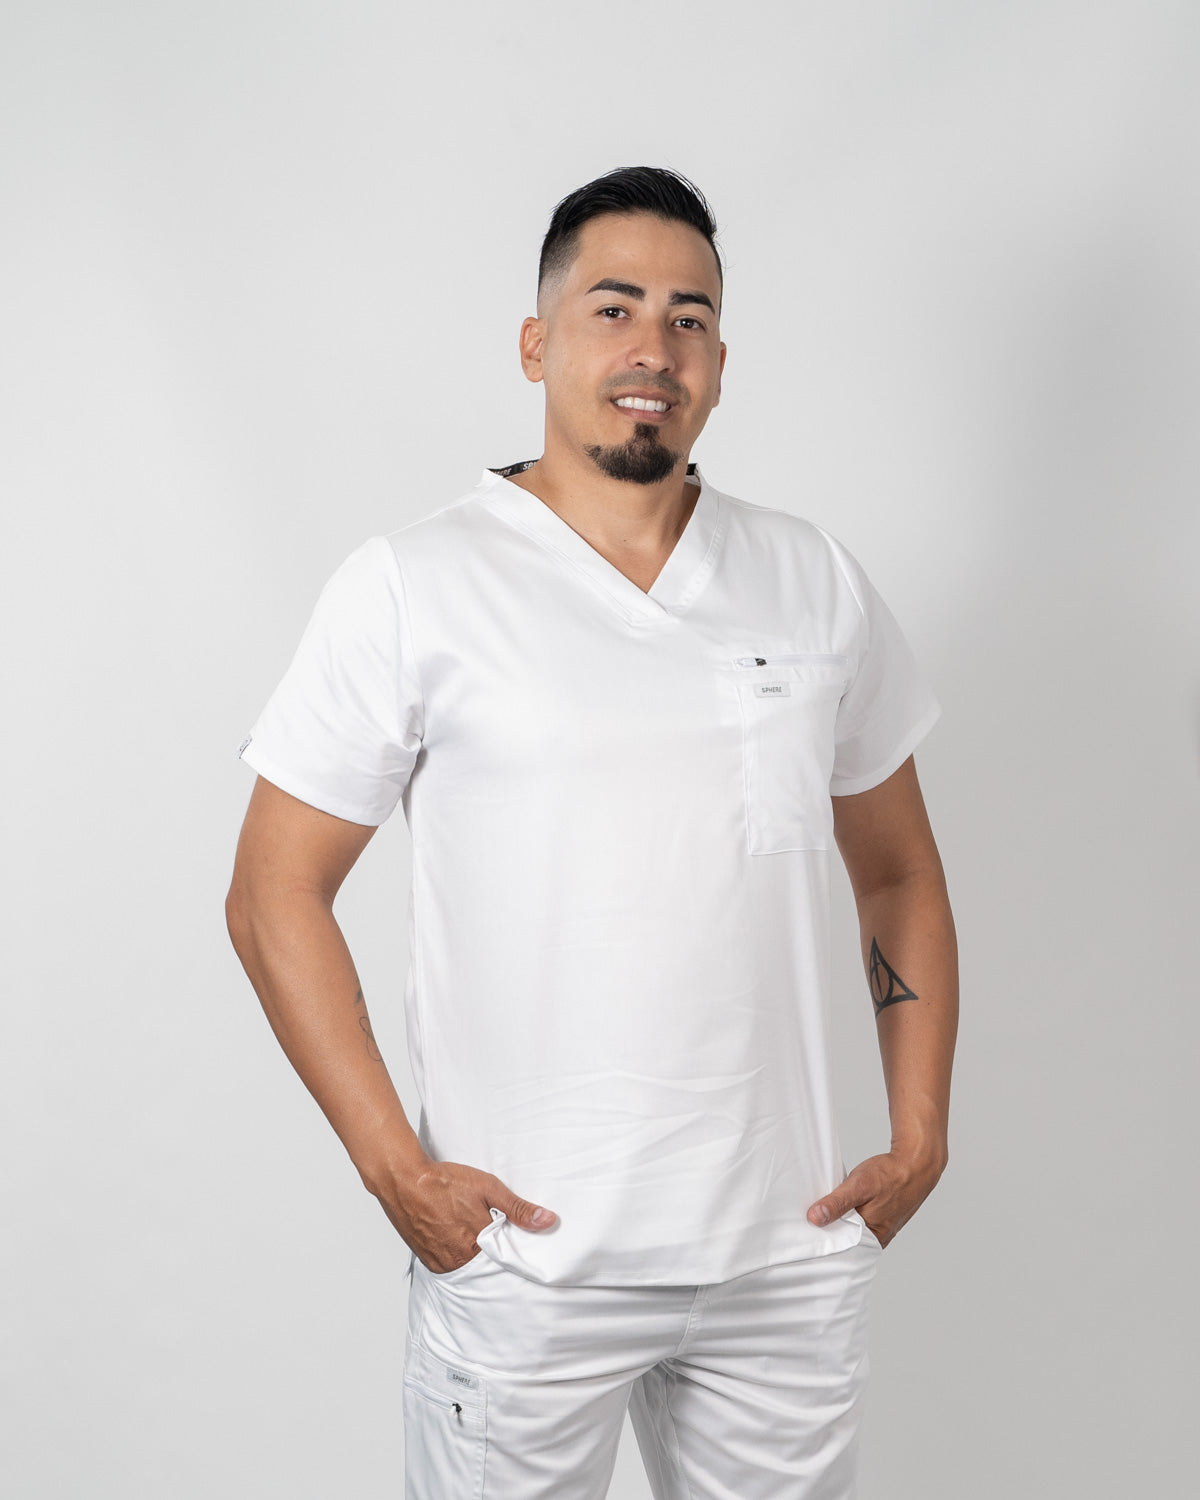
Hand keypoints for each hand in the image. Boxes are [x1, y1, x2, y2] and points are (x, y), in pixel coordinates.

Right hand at [373, 1156, 557, 1274]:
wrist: (403, 1180)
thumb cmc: (444, 1181)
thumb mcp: (488, 1187)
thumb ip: (518, 1208)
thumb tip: (548, 1221)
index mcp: (478, 1243)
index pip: (507, 1262)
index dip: (514, 1256)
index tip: (523, 1252)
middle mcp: (459, 1259)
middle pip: (487, 1269)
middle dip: (496, 1260)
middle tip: (500, 1247)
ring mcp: (441, 1262)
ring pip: (468, 1270)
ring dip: (477, 1261)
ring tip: (479, 1244)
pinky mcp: (427, 1261)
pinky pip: (450, 1269)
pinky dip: (459, 1261)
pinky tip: (461, 1245)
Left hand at [806, 1147, 945, 1249]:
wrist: (916, 1163)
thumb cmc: (890, 1175)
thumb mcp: (858, 1186)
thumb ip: (837, 1203)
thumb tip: (814, 1218)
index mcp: (873, 1237)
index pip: (842, 1248)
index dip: (824, 1239)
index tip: (807, 1232)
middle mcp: (879, 1237)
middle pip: (848, 1240)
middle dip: (831, 1230)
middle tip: (812, 1219)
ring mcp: (883, 1227)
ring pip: (855, 1229)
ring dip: (842, 1221)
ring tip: (825, 1211)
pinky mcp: (885, 1217)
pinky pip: (864, 1221)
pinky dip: (853, 1214)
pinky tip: (844, 1205)